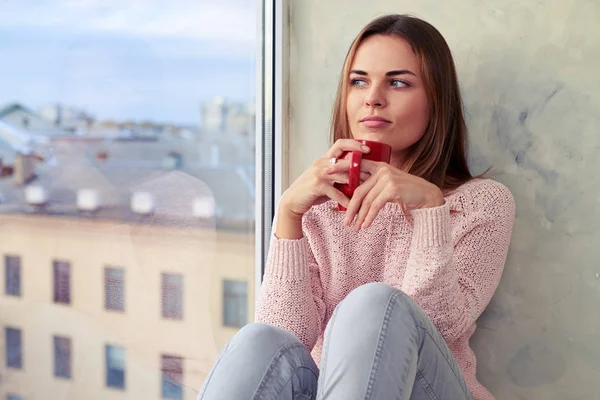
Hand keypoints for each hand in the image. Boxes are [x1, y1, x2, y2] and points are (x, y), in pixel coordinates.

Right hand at [279, 139, 370, 218]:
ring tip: (368, 190)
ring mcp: (319, 173)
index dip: (354, 144)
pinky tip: (352, 205)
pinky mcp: (317, 185)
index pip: (340, 144)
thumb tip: (357, 179)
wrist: (293, 201)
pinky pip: (337, 192)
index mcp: (324, 159)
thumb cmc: (311, 191)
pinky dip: (346, 200)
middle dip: (361, 165)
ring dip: (357, 183)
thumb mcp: (324, 179)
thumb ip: (338, 177)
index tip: (367, 149)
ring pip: (344, 175)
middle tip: (374, 172)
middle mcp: (322, 163)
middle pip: (346, 159)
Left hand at [327, 159, 444, 230]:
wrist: (426, 195)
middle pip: (359, 191)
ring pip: (366, 200)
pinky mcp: (392, 188)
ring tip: (355, 227)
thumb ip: (373, 185)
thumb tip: (354, 195)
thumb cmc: (406, 191)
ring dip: (360, 216)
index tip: (326, 174)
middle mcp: (381, 169)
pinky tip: (365, 225)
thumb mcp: (387, 185)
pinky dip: (369, 217)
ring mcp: (386, 178)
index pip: (355, 168)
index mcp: (378, 166)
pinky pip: (375, 205)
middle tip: (345, 221)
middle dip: (350, 208)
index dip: (340, 170)